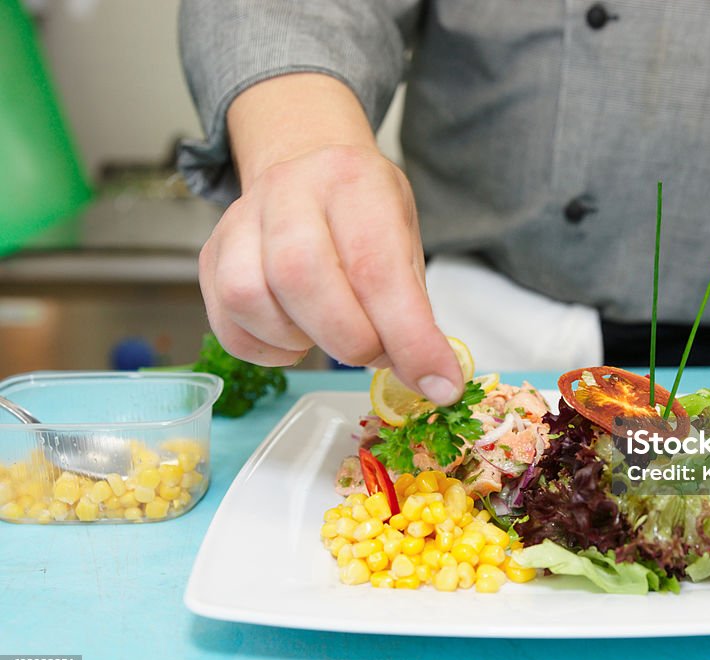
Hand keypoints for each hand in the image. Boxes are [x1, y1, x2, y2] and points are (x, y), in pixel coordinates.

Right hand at [200, 142, 464, 404]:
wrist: (306, 166)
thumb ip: (414, 308)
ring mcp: (239, 221)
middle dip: (349, 339)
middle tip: (376, 353)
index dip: (408, 337)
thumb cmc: (363, 215)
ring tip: (332, 334)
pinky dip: (267, 350)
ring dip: (302, 341)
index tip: (438, 383)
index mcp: (353, 182)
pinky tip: (297, 337)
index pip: (377, 267)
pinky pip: (227, 323)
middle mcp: (288, 190)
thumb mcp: (405, 242)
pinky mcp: (210, 255)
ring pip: (251, 297)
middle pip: (301, 275)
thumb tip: (433, 380)